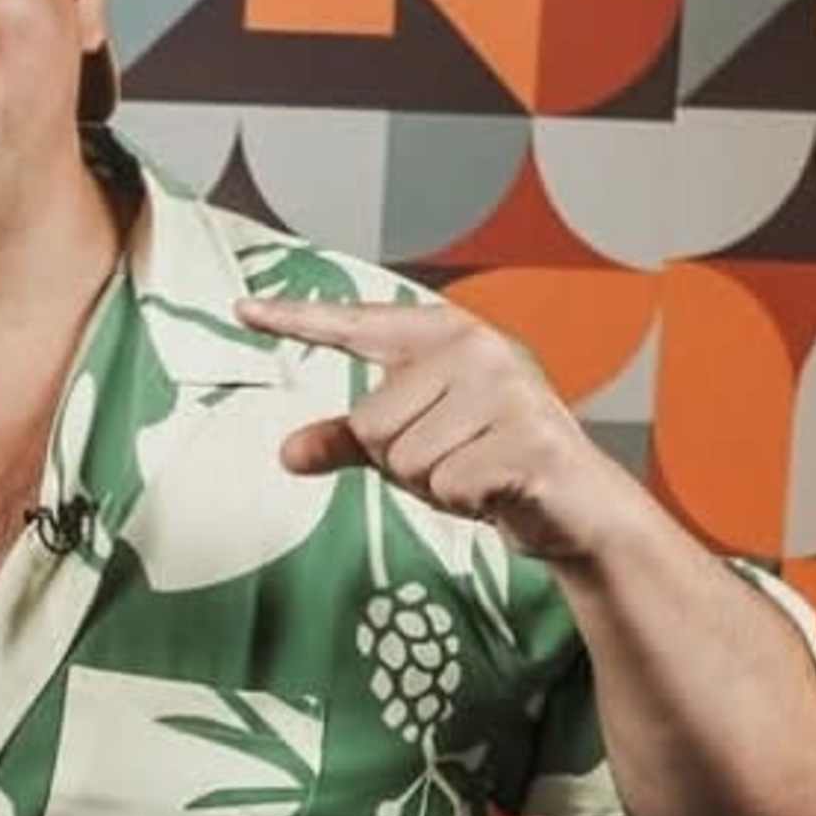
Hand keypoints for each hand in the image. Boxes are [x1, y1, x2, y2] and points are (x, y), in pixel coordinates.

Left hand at [238, 291, 632, 568]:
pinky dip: (463, 502)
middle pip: (371, 423)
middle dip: (400, 463)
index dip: (297, 318)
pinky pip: (446, 486)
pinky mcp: (527, 440)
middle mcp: (478, 350)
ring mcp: (507, 391)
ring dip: (433, 484)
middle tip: (453, 461)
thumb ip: (349, 443)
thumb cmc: (489, 465)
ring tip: (476, 472)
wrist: (576, 506)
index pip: (358, 325)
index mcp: (447, 337)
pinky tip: (497, 489)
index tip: (239, 309)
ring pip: (404, 459)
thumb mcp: (411, 449)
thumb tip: (285, 454)